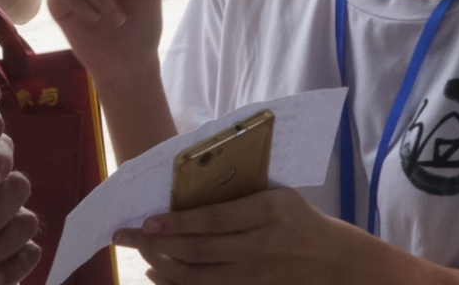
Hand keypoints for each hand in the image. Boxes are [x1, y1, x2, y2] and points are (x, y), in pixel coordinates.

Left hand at [114, 189, 372, 284]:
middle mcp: (258, 247)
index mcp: (265, 212)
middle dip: (155, 244)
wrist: (335, 261)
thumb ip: (239, 192)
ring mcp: (254, 276)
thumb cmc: (299, 218)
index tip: (147, 220)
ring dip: (162, 266)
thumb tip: (188, 184)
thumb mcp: (277, 194)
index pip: (211, 220)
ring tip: (139, 253)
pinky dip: (178, 284)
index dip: (176, 223)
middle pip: (197, 250)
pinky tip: (159, 274)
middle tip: (124, 236)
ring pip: (197, 276)